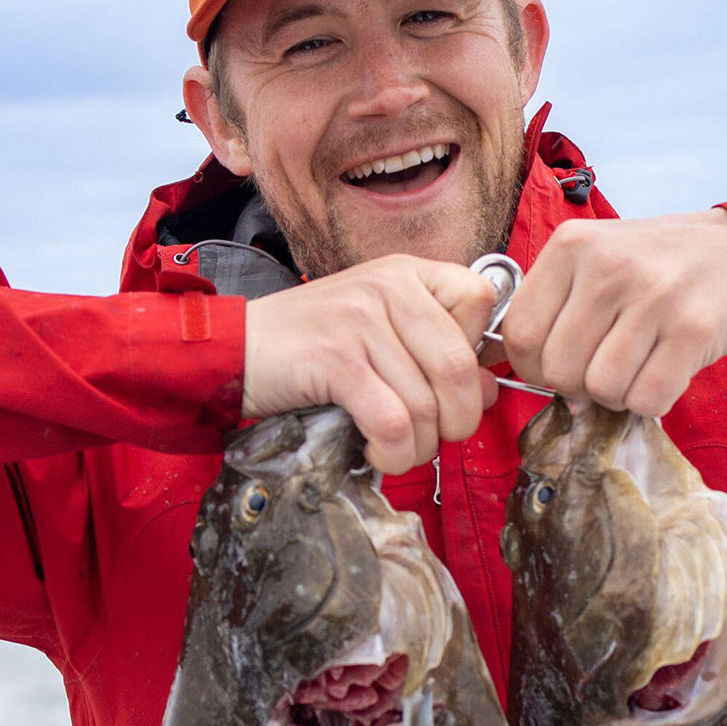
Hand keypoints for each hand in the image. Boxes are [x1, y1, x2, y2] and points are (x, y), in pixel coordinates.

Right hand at [241, 257, 497, 473]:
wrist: (235, 349)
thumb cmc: (311, 347)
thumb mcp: (379, 334)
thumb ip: (435, 354)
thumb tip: (490, 390)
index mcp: (405, 274)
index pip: (479, 299)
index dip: (477, 353)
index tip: (452, 382)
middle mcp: (387, 287)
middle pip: (457, 364)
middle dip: (457, 419)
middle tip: (435, 436)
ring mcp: (360, 321)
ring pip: (425, 402)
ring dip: (420, 445)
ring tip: (399, 449)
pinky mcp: (336, 360)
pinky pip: (392, 421)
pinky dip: (394, 451)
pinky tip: (379, 451)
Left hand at [501, 211, 726, 416]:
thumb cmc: (658, 266)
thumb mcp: (597, 260)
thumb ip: (557, 309)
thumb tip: (538, 381)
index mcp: (574, 245)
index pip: (520, 333)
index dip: (532, 366)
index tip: (558, 364)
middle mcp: (610, 266)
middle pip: (558, 370)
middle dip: (577, 386)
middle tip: (605, 366)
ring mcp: (654, 296)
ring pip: (602, 388)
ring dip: (617, 395)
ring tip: (637, 366)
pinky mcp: (693, 328)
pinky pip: (647, 398)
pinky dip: (651, 401)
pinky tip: (663, 371)